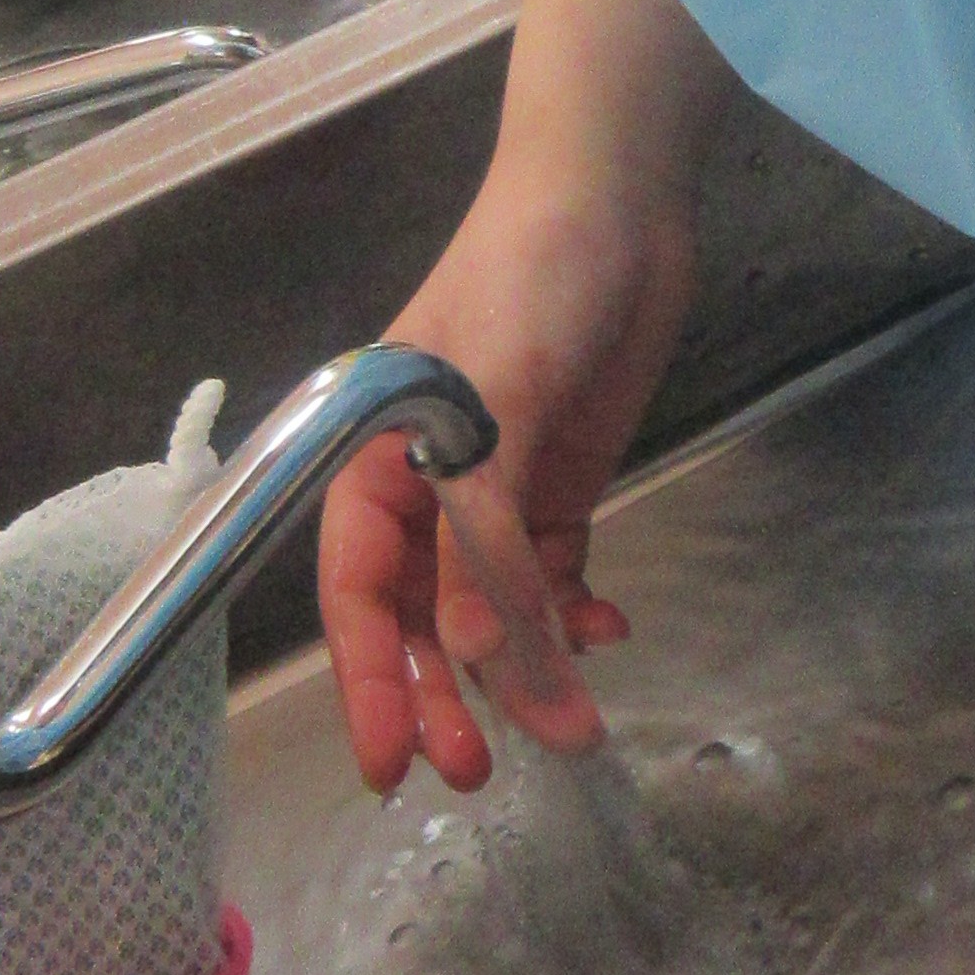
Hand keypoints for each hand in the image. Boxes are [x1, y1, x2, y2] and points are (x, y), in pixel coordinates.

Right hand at [314, 164, 686, 792]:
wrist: (617, 201)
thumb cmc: (527, 279)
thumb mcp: (492, 408)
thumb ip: (481, 539)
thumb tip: (472, 660)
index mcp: (369, 461)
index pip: (356, 593)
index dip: (369, 681)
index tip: (391, 766)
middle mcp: (422, 489)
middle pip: (420, 619)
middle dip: (446, 695)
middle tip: (478, 772)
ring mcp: (493, 491)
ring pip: (490, 610)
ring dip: (521, 666)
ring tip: (567, 730)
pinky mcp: (557, 485)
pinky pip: (551, 576)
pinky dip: (572, 615)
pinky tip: (606, 635)